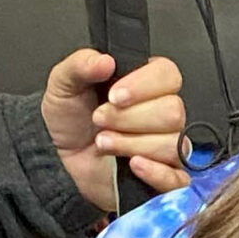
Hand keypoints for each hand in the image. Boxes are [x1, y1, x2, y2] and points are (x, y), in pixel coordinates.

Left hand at [42, 49, 189, 211]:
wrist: (60, 160)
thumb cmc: (70, 122)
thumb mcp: (64, 85)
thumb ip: (81, 65)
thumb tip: (105, 60)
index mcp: (146, 84)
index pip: (168, 75)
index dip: (143, 85)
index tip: (114, 95)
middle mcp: (162, 113)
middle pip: (172, 111)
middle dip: (129, 118)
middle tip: (100, 120)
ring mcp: (166, 146)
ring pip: (172, 143)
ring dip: (131, 144)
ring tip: (105, 143)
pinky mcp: (165, 177)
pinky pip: (178, 177)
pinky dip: (155, 171)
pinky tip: (132, 164)